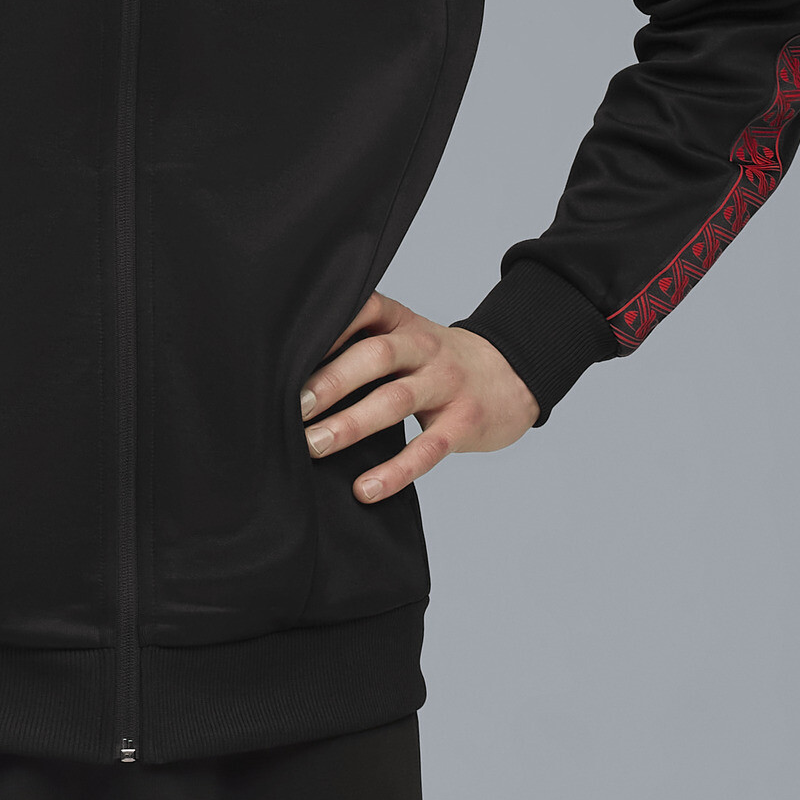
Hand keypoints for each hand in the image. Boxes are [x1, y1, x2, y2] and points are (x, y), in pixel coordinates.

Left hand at [298, 290, 537, 502]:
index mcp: (402, 322)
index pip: (363, 310)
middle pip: (374, 356)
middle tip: (291, 407)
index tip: (288, 350)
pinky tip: (365, 489)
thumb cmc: (436, 361)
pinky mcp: (464, 423)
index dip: (328, 327)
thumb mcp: (405, 337)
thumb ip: (362, 344)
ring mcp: (447, 384)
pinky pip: (427, 449)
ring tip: (314, 446)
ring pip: (395, 401)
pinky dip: (394, 472)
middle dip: (330, 381)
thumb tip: (293, 373)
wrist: (511, 375)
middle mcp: (424, 347)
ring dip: (351, 425)